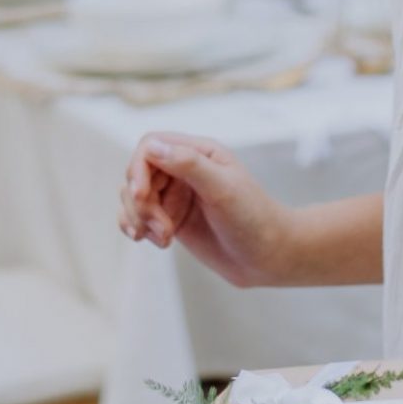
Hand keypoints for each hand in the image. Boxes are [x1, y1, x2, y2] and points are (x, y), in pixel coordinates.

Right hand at [118, 133, 293, 286]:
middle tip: (162, 228)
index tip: (142, 196)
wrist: (269, 257)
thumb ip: (189, 165)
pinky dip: (136, 227)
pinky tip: (151, 241)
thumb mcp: (223, 189)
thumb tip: (151, 147)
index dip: (138, 169)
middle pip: (137, 174)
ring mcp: (176, 195)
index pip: (150, 146)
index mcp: (199, 153)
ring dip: (139, 218)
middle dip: (141, 202)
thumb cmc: (254, 219)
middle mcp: (184, 169)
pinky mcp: (171, 218)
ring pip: (133, 196)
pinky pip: (139, 216)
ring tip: (164, 238)